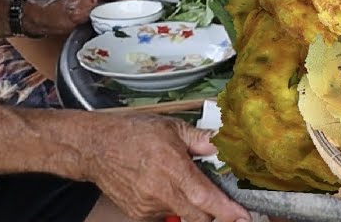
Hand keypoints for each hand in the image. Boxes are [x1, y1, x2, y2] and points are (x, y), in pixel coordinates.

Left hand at [35, 0, 141, 35]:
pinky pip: (124, 0)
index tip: (132, 10)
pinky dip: (126, 9)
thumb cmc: (58, 13)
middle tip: (132, 14)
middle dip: (134, 0)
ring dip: (131, 5)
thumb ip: (103, 10)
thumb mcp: (80, 13)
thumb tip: (121, 13)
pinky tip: (121, 18)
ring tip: (126, 17)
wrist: (48, 17)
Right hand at [82, 115, 249, 221]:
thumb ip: (201, 139)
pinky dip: (173, 204)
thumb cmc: (134, 134)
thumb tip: (225, 144)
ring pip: (183, 215)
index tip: (243, 216)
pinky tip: (165, 186)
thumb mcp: (172, 128)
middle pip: (198, 217)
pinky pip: (166, 214)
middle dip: (217, 214)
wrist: (96, 148)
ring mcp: (148, 206)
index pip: (204, 197)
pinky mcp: (139, 214)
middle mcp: (161, 191)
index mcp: (172, 167)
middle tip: (227, 205)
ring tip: (182, 181)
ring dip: (192, 205)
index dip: (226, 210)